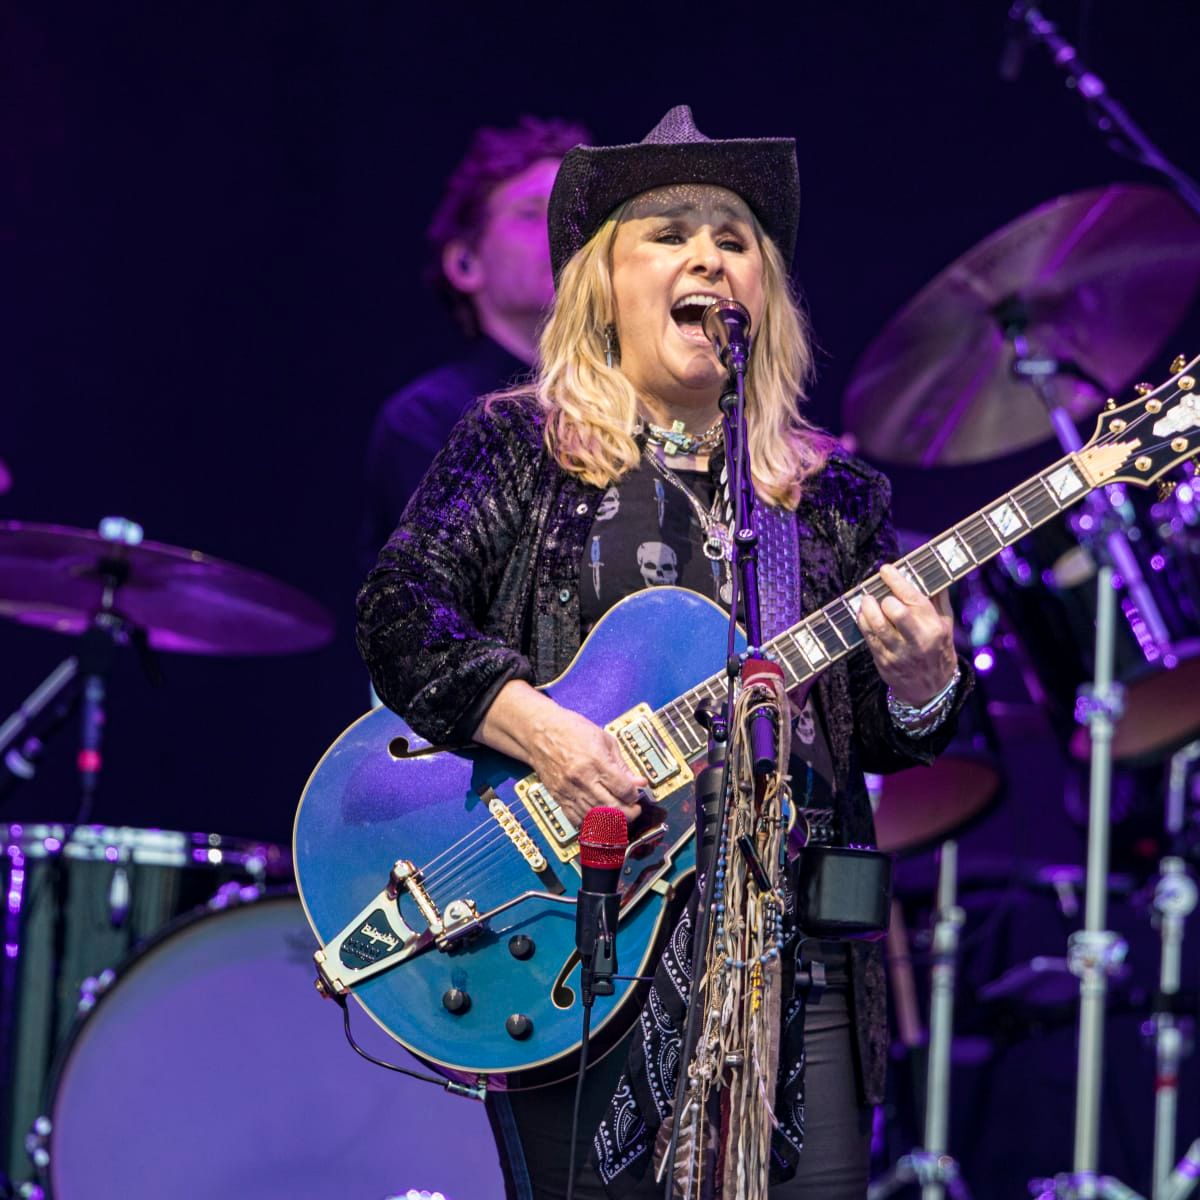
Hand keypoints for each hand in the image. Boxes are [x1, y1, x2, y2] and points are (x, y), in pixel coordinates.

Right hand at [474, 681, 644, 827]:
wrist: (540, 732)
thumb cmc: (572, 730)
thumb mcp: (604, 739)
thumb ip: (622, 764)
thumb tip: (639, 782)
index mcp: (596, 761)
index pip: (623, 789)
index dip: (634, 795)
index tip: (636, 794)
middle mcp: (582, 778)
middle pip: (612, 808)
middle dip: (629, 813)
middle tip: (634, 810)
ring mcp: (569, 790)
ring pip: (596, 818)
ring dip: (612, 821)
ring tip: (620, 815)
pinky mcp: (558, 797)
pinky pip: (577, 819)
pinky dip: (590, 823)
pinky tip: (599, 818)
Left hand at [856, 563, 956, 705]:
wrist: (932, 688)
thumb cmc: (938, 648)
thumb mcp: (945, 624)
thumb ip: (937, 599)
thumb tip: (930, 572)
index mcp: (934, 627)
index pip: (914, 599)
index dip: (896, 581)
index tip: (885, 569)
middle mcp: (918, 640)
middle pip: (896, 612)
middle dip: (885, 598)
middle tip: (880, 594)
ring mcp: (899, 653)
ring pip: (878, 626)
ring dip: (868, 609)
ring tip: (866, 600)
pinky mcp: (884, 662)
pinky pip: (869, 638)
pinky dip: (863, 622)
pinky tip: (863, 614)